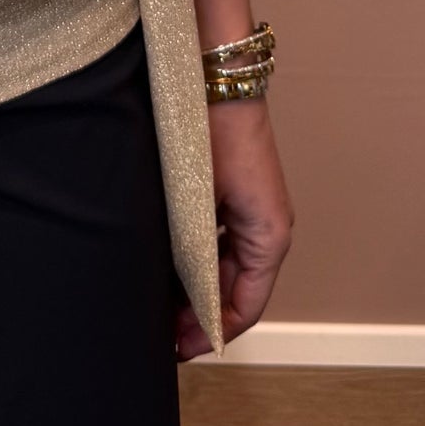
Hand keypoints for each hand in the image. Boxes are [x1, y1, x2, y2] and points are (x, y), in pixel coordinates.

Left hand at [175, 97, 293, 362]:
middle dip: (197, 315)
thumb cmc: (210, 135)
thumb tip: (180, 304)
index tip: (179, 348)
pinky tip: (161, 268)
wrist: (213, 77)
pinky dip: (193, 261)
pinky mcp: (233, 195)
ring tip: (155, 305)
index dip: (212, 334)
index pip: (246, 308)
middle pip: (234, 290)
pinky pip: (217, 242)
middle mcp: (266, 229)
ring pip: (223, 267)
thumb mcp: (200, 205)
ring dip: (193, 289)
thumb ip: (195, 258)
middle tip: (158, 332)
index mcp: (269, 238)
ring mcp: (250, 211)